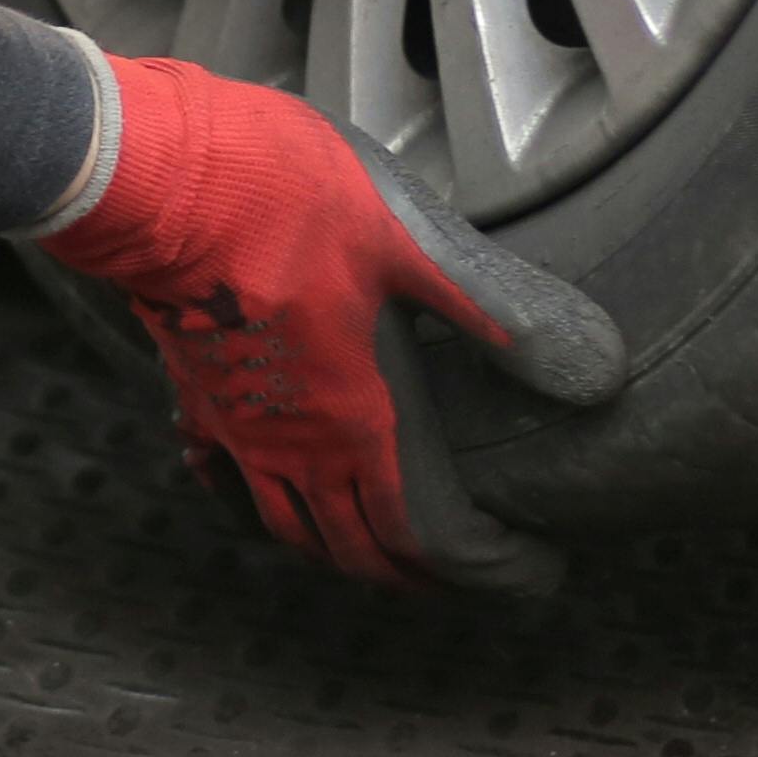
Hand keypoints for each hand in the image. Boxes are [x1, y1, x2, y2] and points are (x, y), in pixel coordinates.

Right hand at [34, 54, 614, 590]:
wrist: (162, 179)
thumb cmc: (285, 201)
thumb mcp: (412, 244)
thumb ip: (494, 311)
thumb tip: (595, 373)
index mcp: (358, 421)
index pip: (415, 534)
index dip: (471, 570)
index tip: (518, 573)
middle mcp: (295, 446)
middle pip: (350, 548)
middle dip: (404, 575)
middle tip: (449, 578)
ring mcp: (238, 429)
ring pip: (285, 524)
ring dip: (333, 549)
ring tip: (366, 549)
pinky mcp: (196, 395)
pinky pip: (226, 478)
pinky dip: (254, 500)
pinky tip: (259, 485)